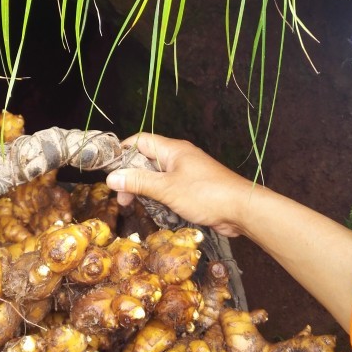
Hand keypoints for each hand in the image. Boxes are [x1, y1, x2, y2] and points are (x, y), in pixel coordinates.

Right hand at [106, 133, 253, 235]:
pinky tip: (153, 210)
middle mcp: (179, 158)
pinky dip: (159, 197)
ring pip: (157, 176)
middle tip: (122, 197)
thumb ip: (138, 182)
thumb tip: (111, 177)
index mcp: (173, 150)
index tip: (110, 170)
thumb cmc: (205, 194)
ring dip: (144, 189)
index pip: (141, 141)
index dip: (123, 152)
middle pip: (147, 160)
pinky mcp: (194, 189)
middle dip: (131, 176)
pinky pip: (169, 188)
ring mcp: (187, 173)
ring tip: (133, 204)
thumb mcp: (166, 188)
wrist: (242, 209)